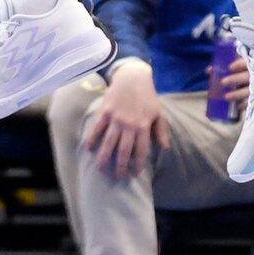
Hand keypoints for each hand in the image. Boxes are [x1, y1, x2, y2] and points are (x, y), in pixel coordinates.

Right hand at [84, 65, 169, 180]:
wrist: (132, 76)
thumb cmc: (147, 96)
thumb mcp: (158, 113)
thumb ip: (160, 131)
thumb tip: (165, 148)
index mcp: (143, 127)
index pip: (141, 151)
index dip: (138, 165)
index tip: (134, 174)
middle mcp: (129, 125)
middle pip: (123, 151)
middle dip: (120, 167)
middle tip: (116, 178)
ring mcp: (116, 119)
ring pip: (109, 142)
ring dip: (104, 158)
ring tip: (100, 170)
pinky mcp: (105, 111)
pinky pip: (97, 128)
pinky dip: (92, 139)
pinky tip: (89, 149)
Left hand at [214, 55, 249, 114]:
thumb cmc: (244, 73)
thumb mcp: (236, 67)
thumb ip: (223, 67)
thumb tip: (209, 70)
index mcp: (251, 65)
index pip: (246, 62)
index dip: (239, 64)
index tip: (230, 67)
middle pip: (246, 76)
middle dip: (235, 79)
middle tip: (223, 82)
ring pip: (249, 90)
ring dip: (237, 94)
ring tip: (226, 96)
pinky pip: (252, 102)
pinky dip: (244, 104)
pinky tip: (237, 106)